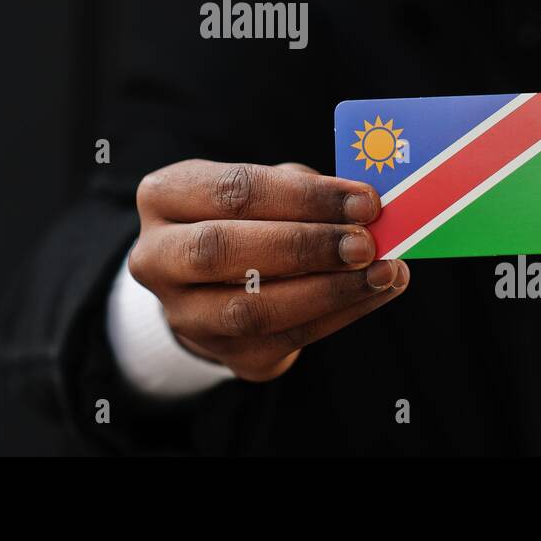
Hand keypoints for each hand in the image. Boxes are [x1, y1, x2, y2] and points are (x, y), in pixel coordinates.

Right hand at [130, 159, 409, 381]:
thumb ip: (303, 189)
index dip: (303, 196)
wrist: (211, 282)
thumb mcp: (264, 187)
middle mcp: (157, 256)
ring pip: (251, 308)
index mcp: (164, 195)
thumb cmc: (246, 217)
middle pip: (223, 249)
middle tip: (366, 242)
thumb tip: (361, 206)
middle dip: (305, 245)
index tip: (364, 200)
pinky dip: (339, 315)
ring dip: (328, 290)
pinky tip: (374, 294)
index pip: (232, 190)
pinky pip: (284, 340)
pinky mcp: (221, 352)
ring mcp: (183, 313)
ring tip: (382, 272)